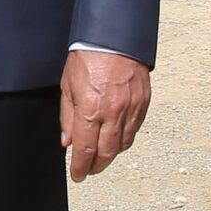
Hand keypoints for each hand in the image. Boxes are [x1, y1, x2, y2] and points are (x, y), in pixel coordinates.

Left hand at [59, 50, 150, 180]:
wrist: (113, 36)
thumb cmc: (88, 55)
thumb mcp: (68, 86)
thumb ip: (67, 117)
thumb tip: (68, 141)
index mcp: (90, 108)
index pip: (85, 150)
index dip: (80, 167)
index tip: (77, 174)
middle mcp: (113, 112)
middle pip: (107, 153)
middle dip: (96, 166)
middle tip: (89, 169)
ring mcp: (131, 108)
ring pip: (123, 144)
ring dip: (111, 154)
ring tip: (101, 154)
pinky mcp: (143, 102)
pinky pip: (135, 129)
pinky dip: (125, 138)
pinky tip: (116, 138)